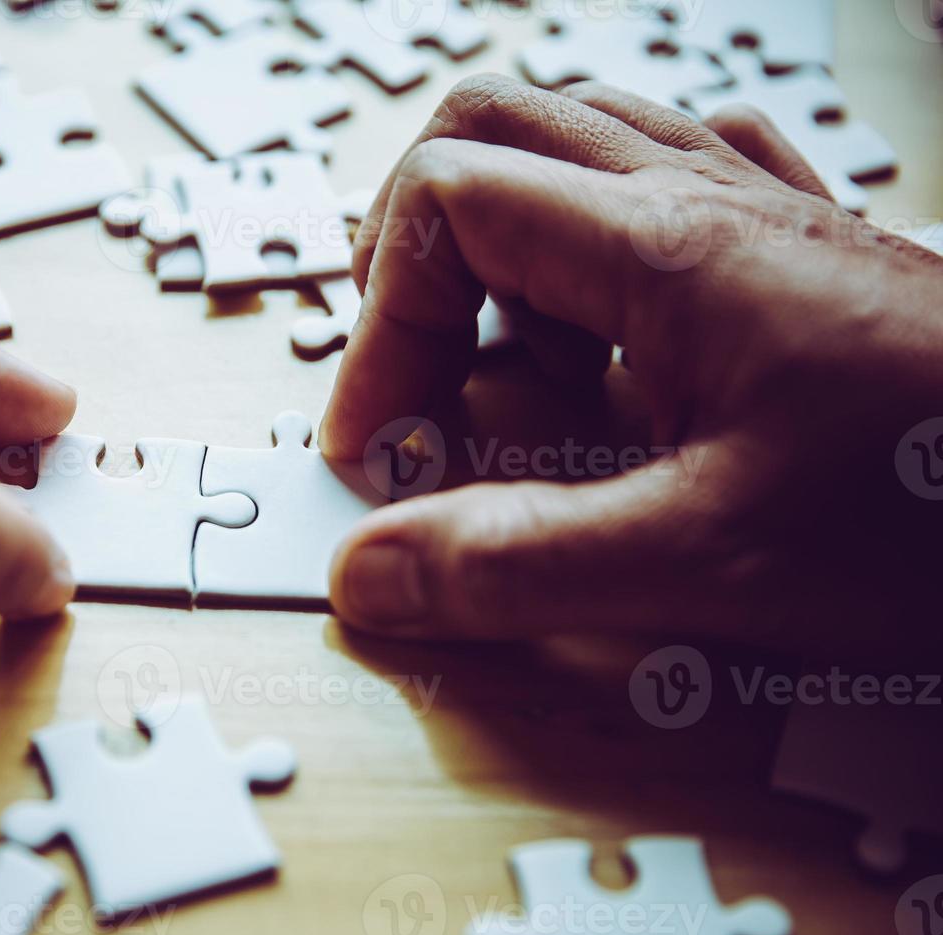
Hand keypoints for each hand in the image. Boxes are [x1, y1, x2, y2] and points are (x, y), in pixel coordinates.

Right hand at [323, 74, 942, 655]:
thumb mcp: (718, 559)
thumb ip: (524, 566)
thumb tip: (372, 571)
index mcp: (666, 247)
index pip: (447, 209)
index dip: (380, 328)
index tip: (383, 447)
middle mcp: (704, 195)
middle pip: (493, 124)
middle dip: (415, 246)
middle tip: (419, 365)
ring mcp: (758, 209)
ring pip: (575, 134)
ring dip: (502, 238)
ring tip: (514, 358)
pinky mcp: (800, 248)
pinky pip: (670, 167)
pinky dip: (599, 233)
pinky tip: (616, 321)